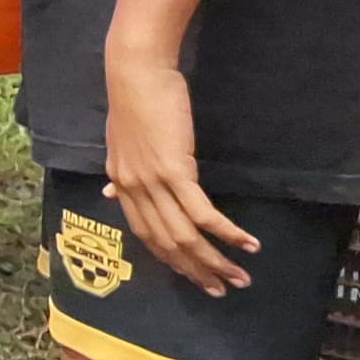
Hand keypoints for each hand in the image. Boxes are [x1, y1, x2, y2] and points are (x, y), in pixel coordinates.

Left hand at [102, 47, 256, 296]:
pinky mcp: (174, 170)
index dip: (170, 259)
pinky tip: (248, 244)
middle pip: (166, 243)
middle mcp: (132, 189)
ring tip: (241, 276)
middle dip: (196, 270)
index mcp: (120, 184)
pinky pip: (202, 213)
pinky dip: (226, 232)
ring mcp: (152, 182)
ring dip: (215, 260)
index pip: (145, 234)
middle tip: (222, 288)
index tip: (192, 276)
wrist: (136, 71)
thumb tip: (111, 192)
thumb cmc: (135, 100)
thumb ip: (121, 171)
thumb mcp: (120, 142)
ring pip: (185, 234)